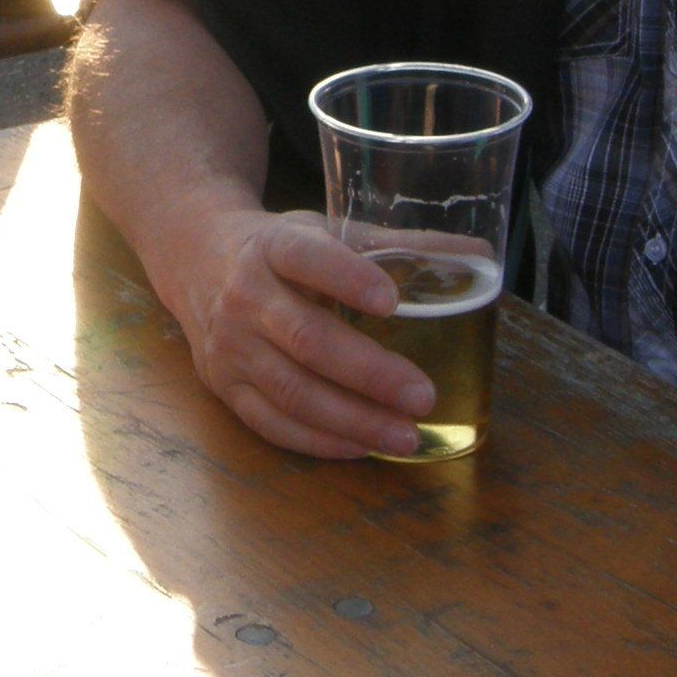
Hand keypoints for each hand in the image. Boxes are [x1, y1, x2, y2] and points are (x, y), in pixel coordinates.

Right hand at [173, 209, 434, 459]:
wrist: (195, 260)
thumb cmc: (279, 247)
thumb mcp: (326, 229)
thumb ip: (397, 244)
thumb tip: (481, 252)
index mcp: (272, 247)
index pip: (306, 258)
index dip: (347, 278)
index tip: (392, 300)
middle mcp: (244, 296)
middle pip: (307, 339)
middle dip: (368, 372)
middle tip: (423, 395)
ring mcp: (229, 346)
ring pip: (291, 391)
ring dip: (351, 420)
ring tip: (405, 435)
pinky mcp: (224, 386)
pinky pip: (271, 423)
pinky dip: (318, 440)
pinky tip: (361, 447)